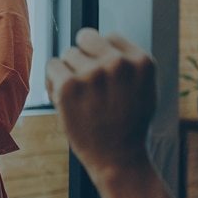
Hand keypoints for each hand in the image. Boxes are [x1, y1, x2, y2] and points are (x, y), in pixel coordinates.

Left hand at [46, 28, 156, 181]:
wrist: (118, 159)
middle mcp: (118, 63)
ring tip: (80, 97)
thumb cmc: (128, 125)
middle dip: (83, 56)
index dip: (102, 55)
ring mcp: (93, 73)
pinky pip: (52, 66)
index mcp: (141, 61)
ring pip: (68, 54)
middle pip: (86, 37)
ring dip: (69, 72)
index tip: (103, 75)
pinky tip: (65, 99)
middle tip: (87, 82)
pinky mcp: (69, 85)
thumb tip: (103, 39)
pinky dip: (54, 81)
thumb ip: (128, 63)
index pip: (110, 37)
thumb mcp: (144, 89)